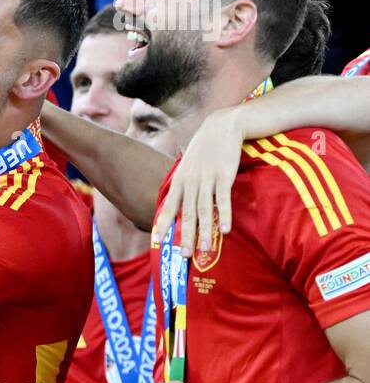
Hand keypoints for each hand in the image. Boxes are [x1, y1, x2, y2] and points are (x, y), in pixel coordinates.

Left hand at [151, 106, 242, 255]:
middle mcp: (190, 182)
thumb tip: (179, 203)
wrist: (222, 126)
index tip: (157, 241)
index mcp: (180, 180)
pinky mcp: (225, 175)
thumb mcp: (188, 165)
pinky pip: (223, 199)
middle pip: (186, 213)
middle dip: (184, 236)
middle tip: (183, 256)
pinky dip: (224, 215)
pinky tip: (224, 230)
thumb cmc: (205, 149)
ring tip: (203, 250)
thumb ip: (184, 184)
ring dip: (203, 232)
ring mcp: (207, 179)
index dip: (163, 224)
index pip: (169, 206)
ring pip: (203, 210)